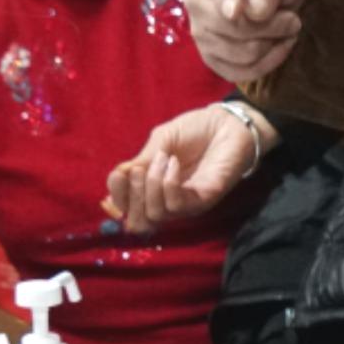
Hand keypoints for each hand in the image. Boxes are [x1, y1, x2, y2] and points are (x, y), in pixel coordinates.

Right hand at [103, 102, 262, 232]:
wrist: (227, 122)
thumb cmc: (195, 130)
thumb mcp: (161, 141)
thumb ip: (141, 161)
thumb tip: (116, 177)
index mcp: (153, 189)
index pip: (127, 210)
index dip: (117, 197)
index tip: (118, 174)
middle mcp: (167, 201)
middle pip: (138, 221)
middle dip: (131, 195)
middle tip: (137, 169)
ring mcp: (186, 204)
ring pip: (155, 215)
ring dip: (151, 184)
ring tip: (162, 159)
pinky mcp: (203, 200)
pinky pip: (176, 205)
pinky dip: (168, 184)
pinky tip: (174, 164)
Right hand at [183, 0, 309, 87]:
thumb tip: (257, 11)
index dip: (227, 4)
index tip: (236, 11)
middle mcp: (196, 3)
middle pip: (235, 29)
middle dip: (274, 27)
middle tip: (293, 19)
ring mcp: (200, 34)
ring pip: (243, 54)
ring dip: (274, 44)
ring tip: (286, 29)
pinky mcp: (212, 59)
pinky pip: (242, 73)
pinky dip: (269, 63)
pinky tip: (278, 45)